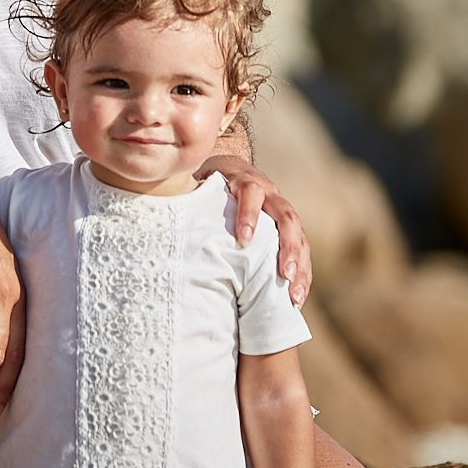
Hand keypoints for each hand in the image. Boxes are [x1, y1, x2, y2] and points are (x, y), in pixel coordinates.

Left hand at [197, 154, 312, 306]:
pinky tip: (296, 297)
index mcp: (245, 180)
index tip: (243, 239)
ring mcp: (282, 211)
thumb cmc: (206, 185)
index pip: (251, 192)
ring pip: (299, 235)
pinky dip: (302, 272)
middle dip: (287, 247)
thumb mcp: (198, 182)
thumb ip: (188, 195)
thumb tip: (165, 216)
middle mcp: (270, 194)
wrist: (228, 170)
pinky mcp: (288, 228)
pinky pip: (302, 249)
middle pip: (285, 216)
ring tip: (294, 295)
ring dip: (299, 265)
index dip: (249, 214)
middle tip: (282, 274)